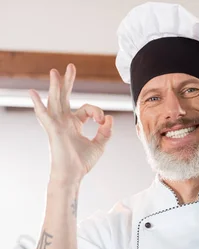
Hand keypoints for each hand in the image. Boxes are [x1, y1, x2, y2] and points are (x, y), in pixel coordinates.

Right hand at [29, 64, 112, 182]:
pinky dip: (38, 104)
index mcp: (74, 124)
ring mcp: (57, 124)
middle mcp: (64, 121)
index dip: (97, 112)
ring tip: (55, 72)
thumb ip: (106, 132)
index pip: (87, 109)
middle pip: (65, 97)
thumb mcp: (100, 145)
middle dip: (68, 82)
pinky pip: (43, 114)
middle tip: (71, 67)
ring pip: (55, 100)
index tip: (103, 121)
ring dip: (55, 86)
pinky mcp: (52, 129)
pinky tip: (32, 92)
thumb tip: (109, 118)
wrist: (72, 174)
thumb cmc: (82, 162)